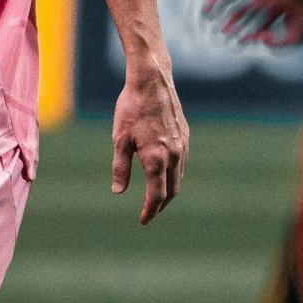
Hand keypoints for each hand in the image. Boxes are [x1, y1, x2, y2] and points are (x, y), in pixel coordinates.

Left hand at [111, 63, 188, 223]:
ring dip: (169, 191)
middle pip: (171, 191)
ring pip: (179, 177)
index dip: (150, 210)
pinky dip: (174, 174)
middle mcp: (173, 155)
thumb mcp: (120, 139)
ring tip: (157, 197)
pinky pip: (182, 162)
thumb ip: (121, 167)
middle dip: (160, 205)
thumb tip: (118, 191)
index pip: (156, 195)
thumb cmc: (131, 108)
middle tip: (150, 213)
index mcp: (156, 158)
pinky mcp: (185, 135)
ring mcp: (182, 145)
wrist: (152, 81)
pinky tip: (165, 173)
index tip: (143, 220)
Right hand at [206, 0, 302, 45]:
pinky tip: (267, 39)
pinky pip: (292, 34)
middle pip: (250, 6)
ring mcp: (298, 1)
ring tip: (238, 40)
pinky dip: (278, 40)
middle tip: (221, 31)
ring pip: (267, 23)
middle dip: (233, 19)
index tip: (207, 9)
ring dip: (250, 33)